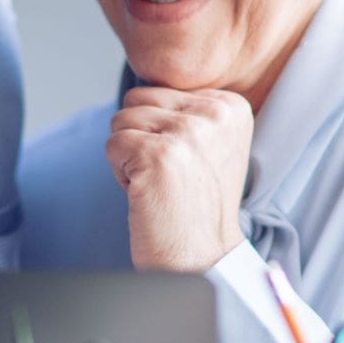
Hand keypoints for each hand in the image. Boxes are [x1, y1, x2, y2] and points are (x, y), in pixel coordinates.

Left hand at [105, 87, 253, 272]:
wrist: (200, 257)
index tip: (186, 163)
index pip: (161, 90)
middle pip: (138, 99)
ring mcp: (187, 133)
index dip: (160, 129)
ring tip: (159, 184)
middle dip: (141, 137)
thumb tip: (141, 84)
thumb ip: (186, 109)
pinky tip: (148, 194)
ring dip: (130, 156)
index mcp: (232, 107)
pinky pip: (111, 144)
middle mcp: (215, 115)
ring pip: (121, 120)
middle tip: (168, 175)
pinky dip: (119, 173)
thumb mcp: (210, 145)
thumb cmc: (195, 205)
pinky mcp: (157, 154)